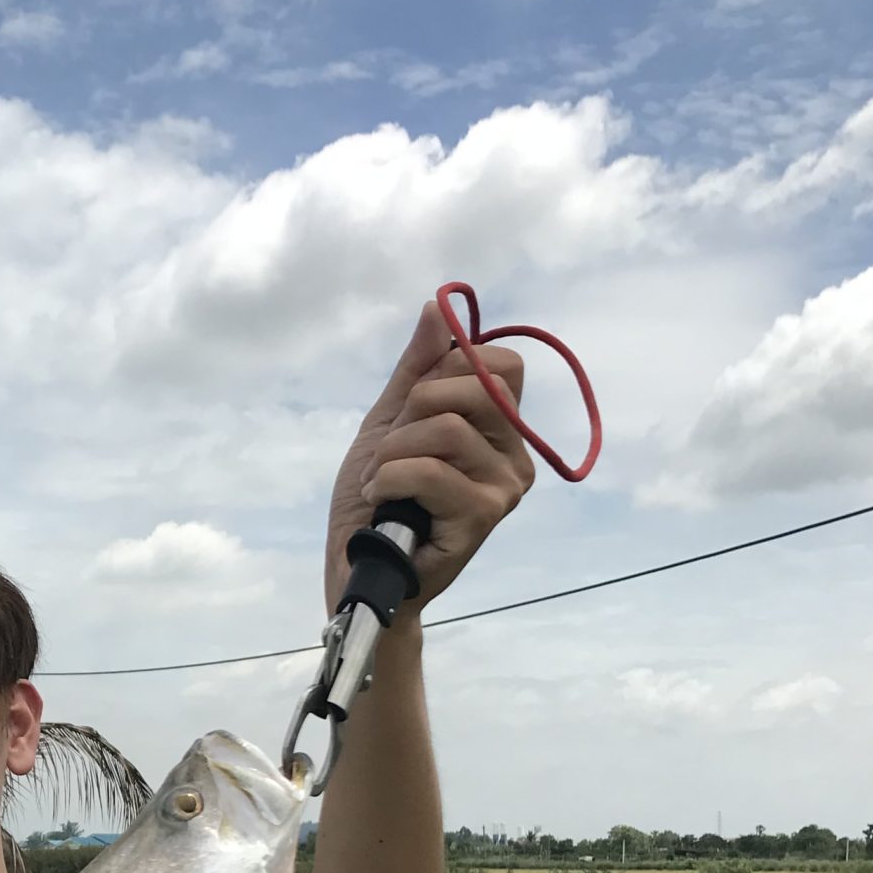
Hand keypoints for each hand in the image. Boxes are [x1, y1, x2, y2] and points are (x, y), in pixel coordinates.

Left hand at [323, 298, 533, 615]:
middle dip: (415, 408)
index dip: (450, 370)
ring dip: (393, 452)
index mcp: (499, 428)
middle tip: (392, 449)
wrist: (358, 567)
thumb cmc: (376, 499)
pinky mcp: (484, 517)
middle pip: (476, 385)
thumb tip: (438, 306)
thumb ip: (417, 368)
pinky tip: (383, 503)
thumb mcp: (389, 421)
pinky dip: (389, 480)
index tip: (416, 404)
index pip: (502, 363)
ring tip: (382, 483)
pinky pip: (431, 470)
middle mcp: (514, 455)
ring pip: (447, 427)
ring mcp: (505, 488)